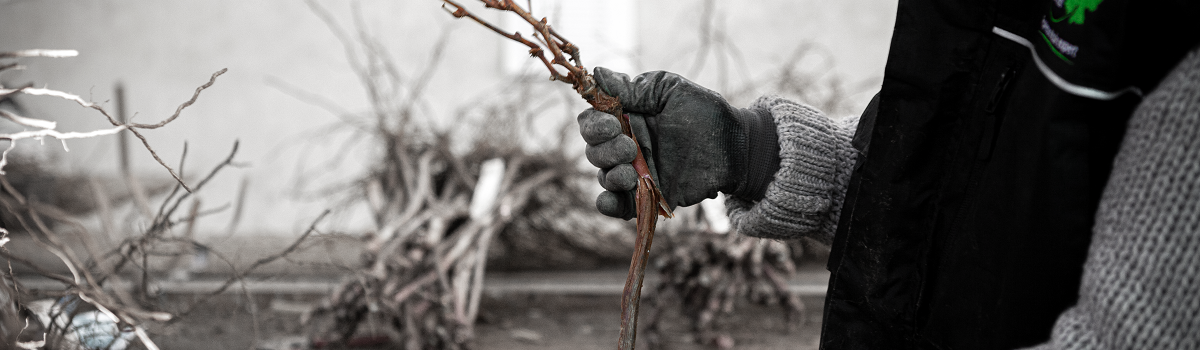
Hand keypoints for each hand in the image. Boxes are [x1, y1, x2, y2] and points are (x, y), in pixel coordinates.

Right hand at [578, 67, 779, 218]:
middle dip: (605, 150)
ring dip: (610, 175)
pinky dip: (608, 205)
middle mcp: (627, 145)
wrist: (735, 147)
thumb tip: (596, 74)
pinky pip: (618, 206)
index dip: (594, 125)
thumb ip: (634, 88)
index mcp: (627, 117)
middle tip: (631, 148)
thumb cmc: (705, 112)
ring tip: (631, 174)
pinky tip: (611, 199)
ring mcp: (636, 172)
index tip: (612, 124)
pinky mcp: (648, 195)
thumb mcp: (670, 90)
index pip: (592, 121)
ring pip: (604, 177)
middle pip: (594, 150)